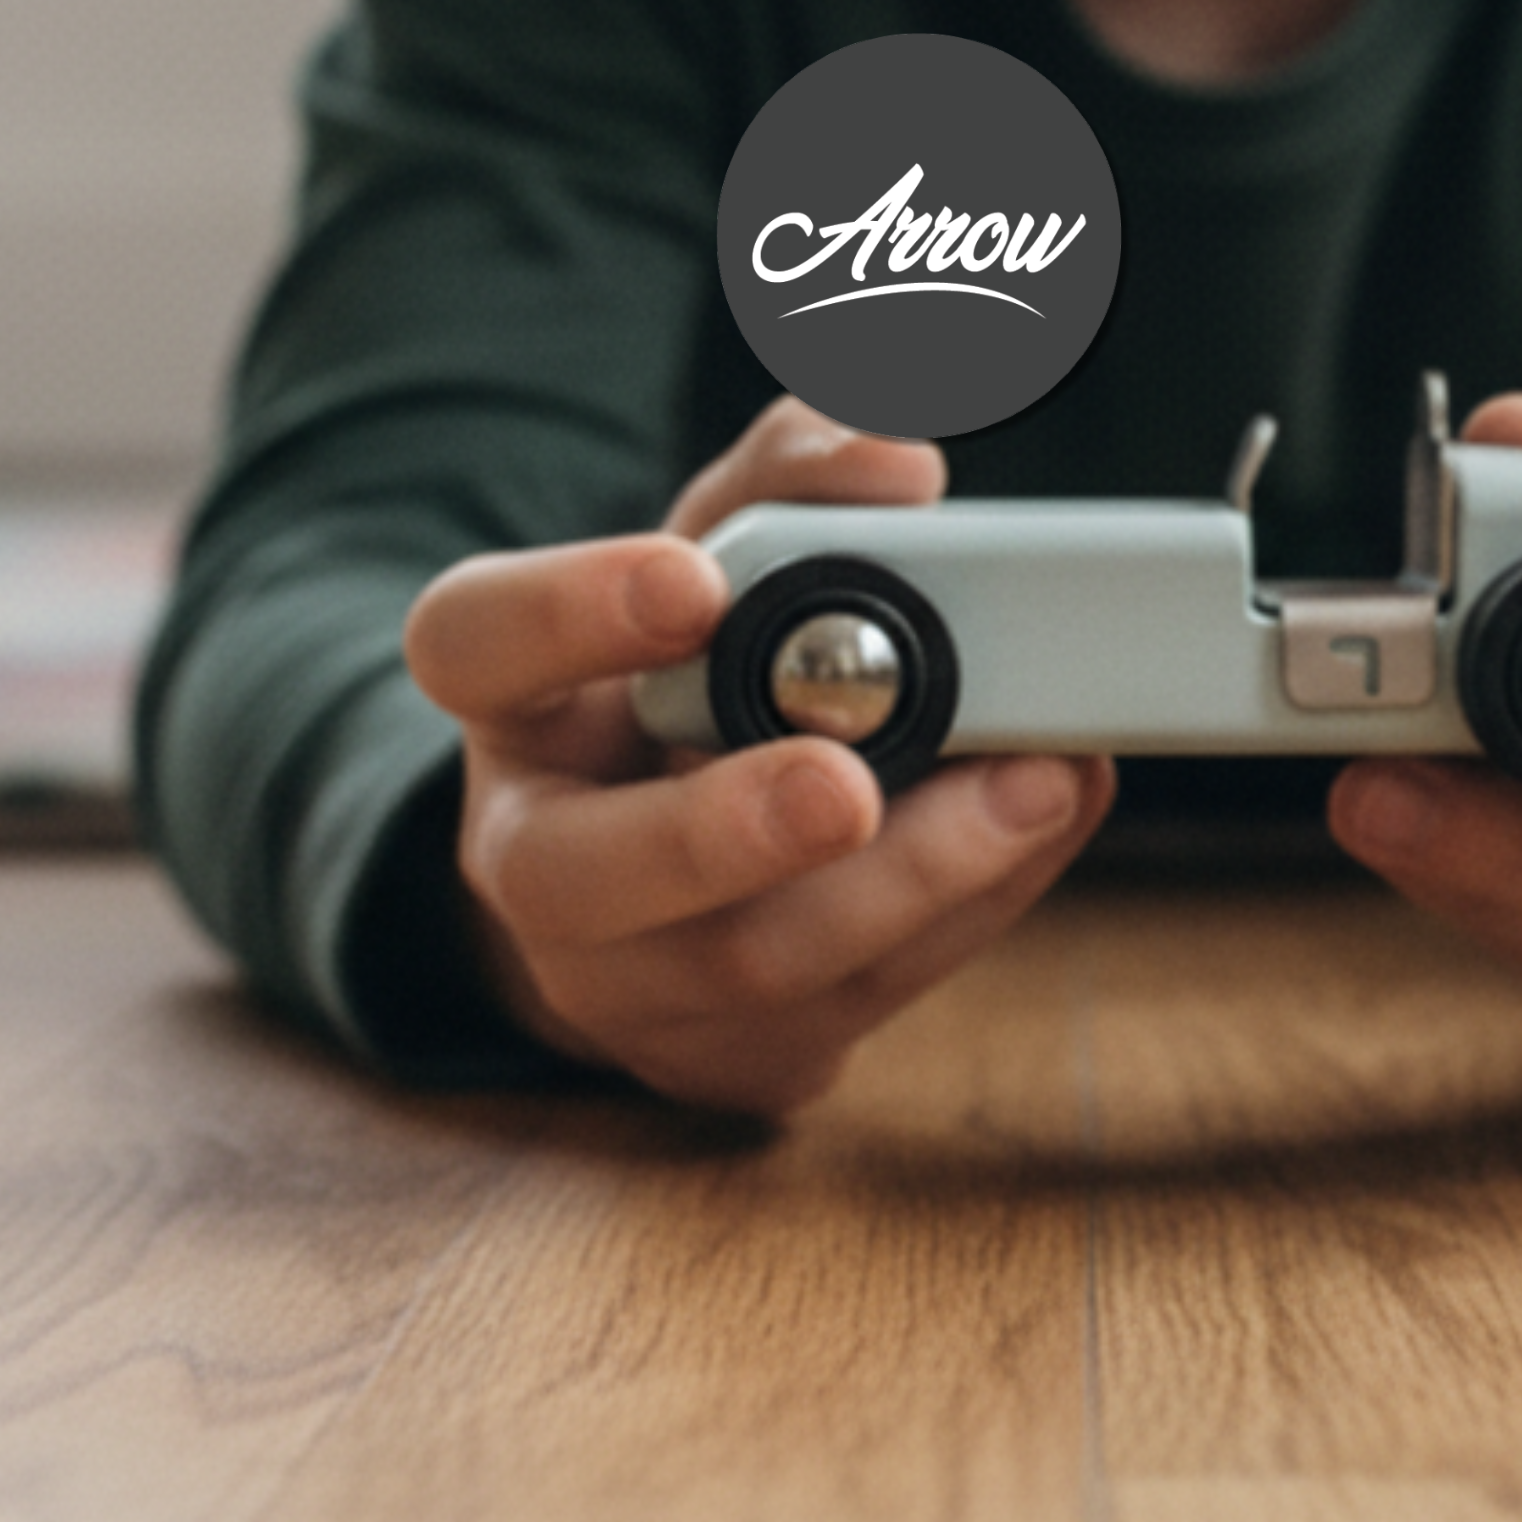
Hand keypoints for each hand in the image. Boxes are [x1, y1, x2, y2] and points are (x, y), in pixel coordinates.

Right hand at [399, 397, 1114, 1113]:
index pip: (477, 644)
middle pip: (579, 875)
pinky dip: (970, 910)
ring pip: (746, 966)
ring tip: (1037, 782)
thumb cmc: (709, 671)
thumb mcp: (732, 548)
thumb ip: (801, 480)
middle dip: (723, 832)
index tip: (694, 582)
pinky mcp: (733, 1061)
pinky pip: (853, 1005)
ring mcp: (625, 984)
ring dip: (910, 879)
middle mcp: (534, 859)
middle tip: (848, 785)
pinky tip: (1044, 824)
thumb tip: (897, 460)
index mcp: (513, 698)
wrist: (681, 869)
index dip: (571, 614)